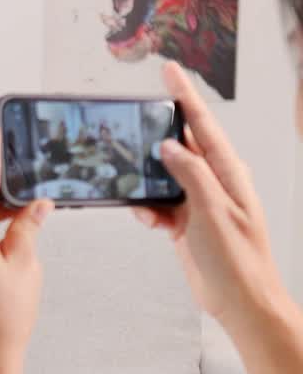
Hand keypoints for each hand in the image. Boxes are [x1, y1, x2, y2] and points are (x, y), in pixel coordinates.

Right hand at [134, 62, 284, 331]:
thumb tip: (170, 147)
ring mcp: (199, 202)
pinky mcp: (185, 222)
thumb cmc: (238, 261)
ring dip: (147, 181)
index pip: (203, 125)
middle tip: (133, 122)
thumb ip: (191, 174)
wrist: (240, 301)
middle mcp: (215, 182)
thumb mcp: (212, 212)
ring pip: (164, 176)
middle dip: (156, 136)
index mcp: (229, 173)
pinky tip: (148, 219)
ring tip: (138, 188)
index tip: (169, 72)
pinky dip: (148, 209)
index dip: (185, 97)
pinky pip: (158, 204)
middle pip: (180, 146)